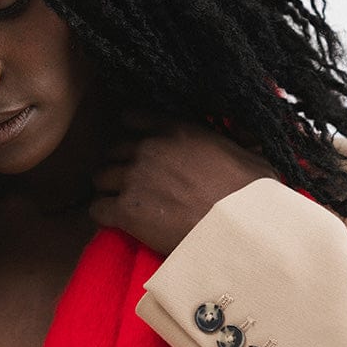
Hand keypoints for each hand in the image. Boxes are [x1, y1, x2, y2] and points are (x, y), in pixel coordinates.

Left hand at [88, 110, 277, 256]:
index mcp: (176, 130)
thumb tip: (246, 136)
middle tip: (131, 183)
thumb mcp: (246, 152)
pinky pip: (97, 208)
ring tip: (120, 203)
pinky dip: (102, 215)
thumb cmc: (249, 194)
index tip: (135, 147)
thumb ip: (230, 140)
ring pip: (100, 178)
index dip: (132, 134)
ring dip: (108, 189)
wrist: (238, 228)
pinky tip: (114, 222)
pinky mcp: (125, 210)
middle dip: (119, 165)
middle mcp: (149, 149)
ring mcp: (133, 178)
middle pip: (113, 150)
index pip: (133, 118)